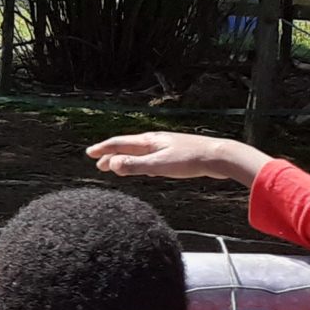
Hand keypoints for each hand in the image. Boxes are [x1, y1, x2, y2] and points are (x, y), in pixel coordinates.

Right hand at [87, 132, 270, 187]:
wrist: (219, 156)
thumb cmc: (190, 160)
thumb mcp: (158, 165)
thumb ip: (134, 166)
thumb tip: (111, 164)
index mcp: (149, 142)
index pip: (120, 144)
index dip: (103, 149)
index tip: (90, 153)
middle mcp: (156, 141)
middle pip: (128, 147)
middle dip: (111, 155)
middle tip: (98, 162)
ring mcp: (166, 146)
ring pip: (140, 152)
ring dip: (126, 159)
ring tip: (118, 165)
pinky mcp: (176, 154)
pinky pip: (151, 157)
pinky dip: (140, 162)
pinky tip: (146, 168)